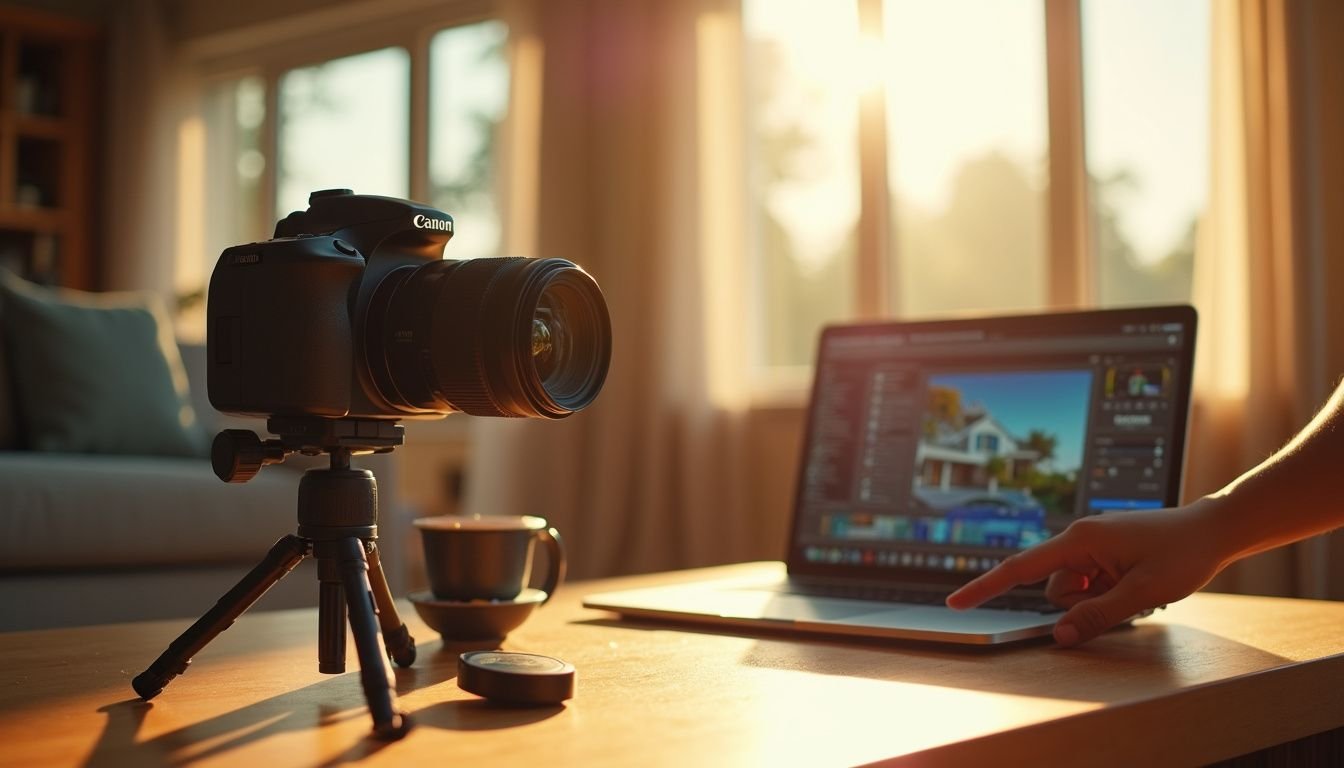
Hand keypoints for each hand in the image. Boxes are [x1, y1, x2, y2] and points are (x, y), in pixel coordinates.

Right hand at [946, 501, 1228, 646]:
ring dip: (1098, 598)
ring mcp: (1091, 545)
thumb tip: (1060, 636)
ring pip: (1073, 590)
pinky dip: (1107, 592)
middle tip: (1128, 595)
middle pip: (1054, 588)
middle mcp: (1078, 538)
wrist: (1214, 530)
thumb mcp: (1142, 593)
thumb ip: (1097, 615)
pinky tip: (1137, 581)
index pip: (1020, 569)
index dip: (985, 588)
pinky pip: (1090, 584)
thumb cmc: (1182, 555)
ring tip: (1137, 587)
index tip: (955, 604)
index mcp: (1079, 540)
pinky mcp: (1103, 552)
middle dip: (1081, 603)